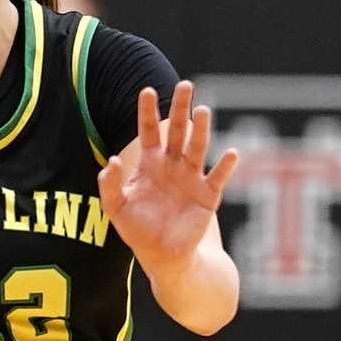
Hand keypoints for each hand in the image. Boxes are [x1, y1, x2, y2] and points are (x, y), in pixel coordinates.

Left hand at [98, 82, 238, 278]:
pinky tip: (230, 153)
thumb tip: (110, 162)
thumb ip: (110, 186)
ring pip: (197, 147)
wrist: (162, 255)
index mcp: (151, 165)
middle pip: (178, 131)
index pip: (148, 133)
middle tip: (185, 84)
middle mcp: (174, 166)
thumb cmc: (138, 229)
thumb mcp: (117, 209)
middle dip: (181, 109)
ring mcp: (192, 178)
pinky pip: (218, 177)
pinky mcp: (208, 195)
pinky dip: (225, 166)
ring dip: (201, 129)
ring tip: (201, 110)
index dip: (147, 112)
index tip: (146, 90)